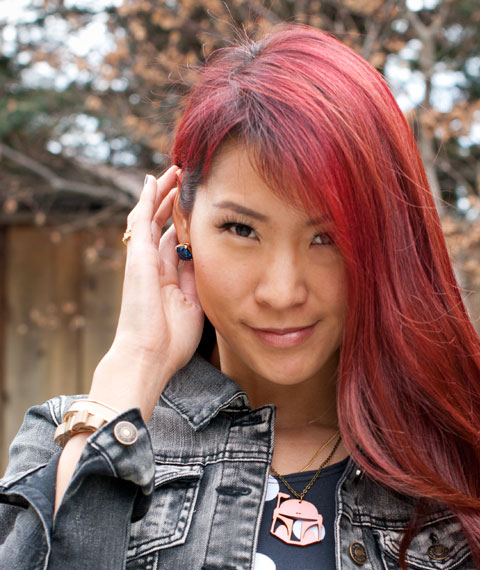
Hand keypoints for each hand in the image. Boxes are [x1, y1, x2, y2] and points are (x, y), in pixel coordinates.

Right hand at [107, 165, 203, 385]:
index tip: (200, 209)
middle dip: (175, 204)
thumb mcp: (195, 307)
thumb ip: (199, 282)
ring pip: (151, 217)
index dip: (187, 225)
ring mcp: (142, 260)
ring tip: (175, 172)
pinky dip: (147, 199)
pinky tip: (154, 180)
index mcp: (167, 280)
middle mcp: (153, 267)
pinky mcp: (137, 256)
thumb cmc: (171, 341)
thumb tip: (210, 261)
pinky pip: (141, 220)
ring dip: (163, 194)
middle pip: (163, 226)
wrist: (149, 355)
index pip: (176, 244)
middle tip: (188, 182)